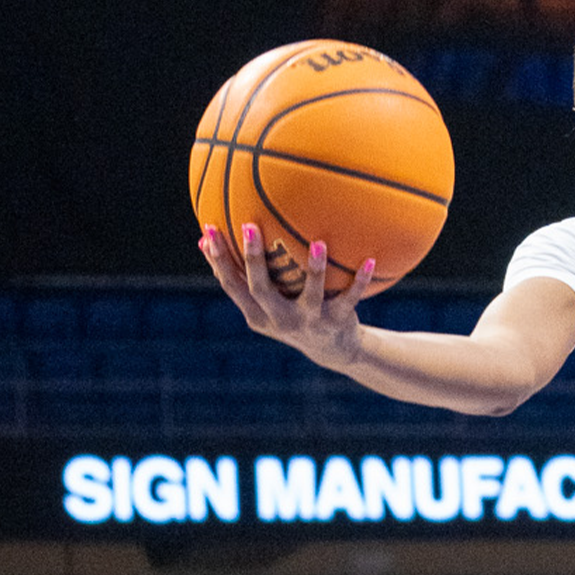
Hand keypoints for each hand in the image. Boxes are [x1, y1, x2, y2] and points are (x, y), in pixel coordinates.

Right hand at [199, 223, 373, 369]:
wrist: (333, 350)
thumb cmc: (293, 314)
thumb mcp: (266, 302)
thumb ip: (244, 276)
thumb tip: (204, 240)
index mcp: (257, 315)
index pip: (231, 286)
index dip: (217, 261)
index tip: (207, 232)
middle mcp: (280, 321)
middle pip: (260, 289)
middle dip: (253, 258)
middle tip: (249, 225)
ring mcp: (309, 322)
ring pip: (310, 294)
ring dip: (315, 269)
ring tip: (318, 243)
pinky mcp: (337, 322)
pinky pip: (350, 298)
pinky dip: (360, 281)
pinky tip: (370, 260)